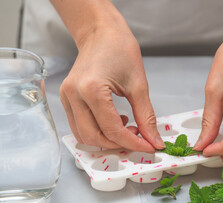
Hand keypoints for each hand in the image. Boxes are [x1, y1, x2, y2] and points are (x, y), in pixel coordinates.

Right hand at [59, 27, 164, 151]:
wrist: (101, 33)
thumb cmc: (120, 50)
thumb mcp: (139, 85)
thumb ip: (146, 117)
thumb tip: (154, 140)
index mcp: (91, 89)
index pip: (112, 130)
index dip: (133, 143)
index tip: (149, 147)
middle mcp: (74, 95)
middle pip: (94, 137)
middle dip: (119, 144)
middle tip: (139, 137)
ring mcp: (66, 97)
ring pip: (83, 135)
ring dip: (107, 139)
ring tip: (127, 127)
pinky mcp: (66, 98)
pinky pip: (79, 125)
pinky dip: (98, 130)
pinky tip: (114, 121)